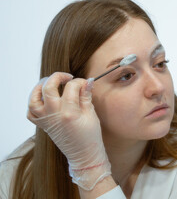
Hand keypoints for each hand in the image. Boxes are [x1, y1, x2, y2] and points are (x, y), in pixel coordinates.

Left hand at [27, 72, 110, 189]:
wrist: (83, 154)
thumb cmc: (90, 136)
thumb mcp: (91, 114)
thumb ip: (86, 96)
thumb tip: (87, 81)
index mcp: (70, 113)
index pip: (71, 87)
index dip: (79, 82)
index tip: (85, 84)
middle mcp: (54, 115)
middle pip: (48, 88)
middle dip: (58, 77)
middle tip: (68, 77)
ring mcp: (46, 121)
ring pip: (34, 98)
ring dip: (40, 87)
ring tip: (51, 83)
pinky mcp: (43, 125)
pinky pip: (31, 112)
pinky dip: (34, 102)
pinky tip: (45, 98)